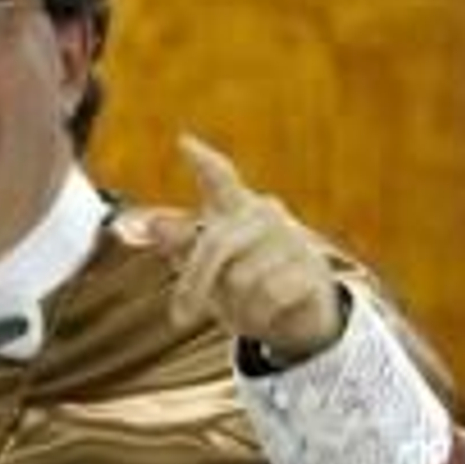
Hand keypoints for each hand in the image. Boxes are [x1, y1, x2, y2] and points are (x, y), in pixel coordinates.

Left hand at [152, 133, 343, 361]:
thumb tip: (153, 224)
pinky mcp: (311, 269)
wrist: (298, 320)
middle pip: (215, 243)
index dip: (203, 161)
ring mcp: (292, 239)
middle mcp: (265, 215)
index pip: (220, 178)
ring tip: (245, 308)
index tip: (184, 143)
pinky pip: (268, 297)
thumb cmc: (246, 285)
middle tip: (180, 316)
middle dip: (194, 284)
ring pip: (240, 278)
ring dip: (235, 307)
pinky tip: (269, 314)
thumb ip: (183, 245)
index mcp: (237, 209)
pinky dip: (260, 317)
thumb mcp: (209, 269)